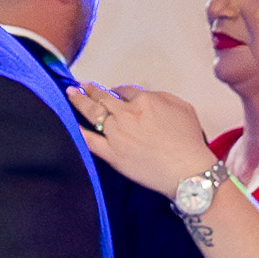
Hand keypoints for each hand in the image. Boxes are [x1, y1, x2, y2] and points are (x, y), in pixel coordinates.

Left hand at [69, 78, 227, 203]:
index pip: (125, 90)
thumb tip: (145, 95)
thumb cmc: (189, 142)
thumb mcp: (182, 108)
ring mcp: (117, 134)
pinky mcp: (112, 154)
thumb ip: (161, 97)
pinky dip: (78, 131)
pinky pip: (89, 140)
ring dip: (79, 101)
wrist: (188, 172)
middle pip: (103, 97)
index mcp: (145, 100)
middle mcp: (127, 114)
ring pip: (93, 113)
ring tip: (70, 94)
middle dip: (90, 89)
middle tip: (81, 85)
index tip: (113, 93)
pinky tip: (69, 123)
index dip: (117, 91)